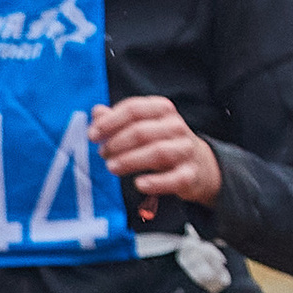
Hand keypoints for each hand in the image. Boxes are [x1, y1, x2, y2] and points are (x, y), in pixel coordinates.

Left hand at [91, 96, 221, 202]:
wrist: (199, 165)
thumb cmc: (163, 143)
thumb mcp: (143, 127)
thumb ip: (118, 121)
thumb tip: (96, 112)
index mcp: (162, 110)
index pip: (134, 109)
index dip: (110, 122)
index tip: (92, 135)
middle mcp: (175, 127)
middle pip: (142, 131)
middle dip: (117, 143)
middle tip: (103, 153)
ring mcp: (184, 150)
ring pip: (156, 152)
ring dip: (130, 160)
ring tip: (111, 167)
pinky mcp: (189, 174)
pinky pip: (173, 179)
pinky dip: (155, 182)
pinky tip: (139, 183)